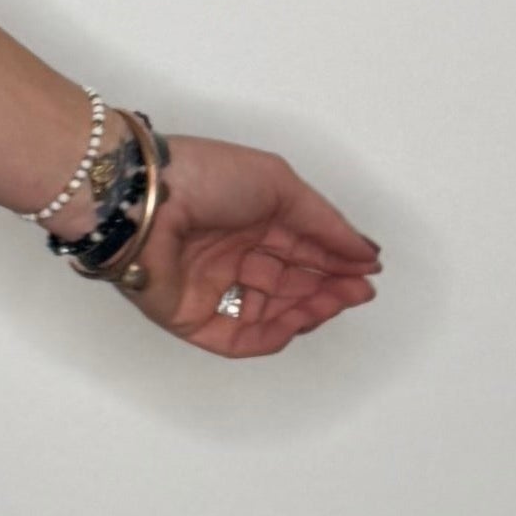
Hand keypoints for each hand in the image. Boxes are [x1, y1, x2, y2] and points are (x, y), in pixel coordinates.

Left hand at [116, 132, 381, 355]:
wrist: (147, 199)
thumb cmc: (209, 178)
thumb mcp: (281, 186)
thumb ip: (325, 224)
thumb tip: (364, 252)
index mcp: (248, 218)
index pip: (301, 247)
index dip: (336, 260)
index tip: (368, 269)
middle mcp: (230, 253)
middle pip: (289, 282)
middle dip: (328, 287)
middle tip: (359, 291)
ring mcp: (210, 287)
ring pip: (269, 312)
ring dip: (307, 310)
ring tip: (336, 300)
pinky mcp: (189, 317)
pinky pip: (237, 337)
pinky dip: (270, 335)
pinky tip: (296, 321)